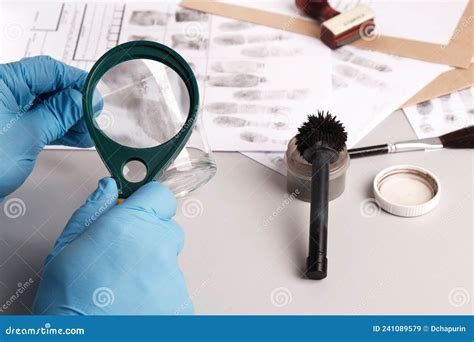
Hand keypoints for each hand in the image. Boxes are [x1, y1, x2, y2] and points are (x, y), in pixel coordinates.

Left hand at [0, 56, 91, 199]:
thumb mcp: (28, 135)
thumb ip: (58, 114)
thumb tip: (81, 99)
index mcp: (0, 81)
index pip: (47, 70)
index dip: (75, 80)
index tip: (95, 93)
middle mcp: (0, 92)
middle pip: (46, 87)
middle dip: (74, 102)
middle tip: (94, 115)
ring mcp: (2, 111)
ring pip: (42, 106)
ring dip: (68, 118)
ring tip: (88, 130)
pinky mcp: (4, 129)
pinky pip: (35, 121)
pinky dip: (55, 128)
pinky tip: (73, 136)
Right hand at [32, 177, 193, 314]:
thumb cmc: (68, 303)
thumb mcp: (67, 249)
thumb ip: (92, 212)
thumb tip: (108, 188)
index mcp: (130, 225)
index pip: (160, 195)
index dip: (149, 202)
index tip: (140, 210)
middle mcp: (158, 246)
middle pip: (167, 229)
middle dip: (150, 237)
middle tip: (124, 258)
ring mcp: (174, 276)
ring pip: (169, 261)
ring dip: (153, 269)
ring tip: (125, 289)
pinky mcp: (182, 303)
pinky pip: (174, 288)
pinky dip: (159, 294)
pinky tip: (136, 305)